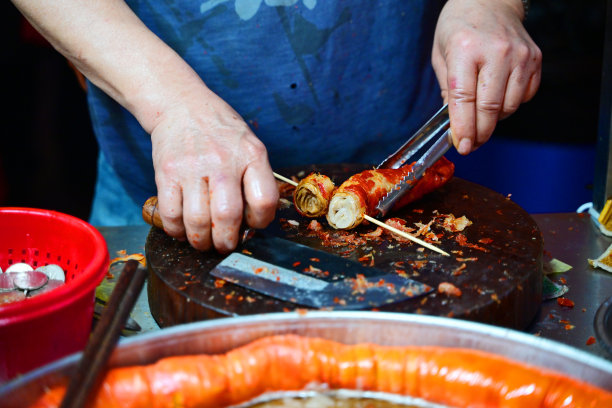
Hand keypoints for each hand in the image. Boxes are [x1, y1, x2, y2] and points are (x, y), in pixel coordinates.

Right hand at [150, 88, 277, 252]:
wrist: (181, 105)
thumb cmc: (220, 132)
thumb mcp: (250, 145)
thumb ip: (256, 179)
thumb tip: (254, 222)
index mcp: (251, 155)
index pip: (264, 201)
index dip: (260, 222)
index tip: (252, 226)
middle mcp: (223, 161)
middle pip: (227, 217)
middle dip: (226, 242)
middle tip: (224, 245)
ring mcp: (192, 167)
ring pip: (197, 221)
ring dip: (200, 241)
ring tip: (203, 241)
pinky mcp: (166, 172)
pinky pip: (170, 214)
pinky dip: (176, 230)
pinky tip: (182, 228)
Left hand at [432, 0, 541, 153]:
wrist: (490, 1)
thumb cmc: (459, 28)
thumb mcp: (440, 55)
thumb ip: (447, 90)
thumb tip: (454, 124)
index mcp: (465, 49)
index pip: (464, 99)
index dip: (463, 128)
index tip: (462, 146)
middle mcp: (497, 52)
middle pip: (490, 108)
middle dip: (479, 132)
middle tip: (470, 144)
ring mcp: (520, 55)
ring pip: (509, 107)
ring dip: (494, 120)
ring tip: (481, 115)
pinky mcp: (535, 59)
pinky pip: (525, 97)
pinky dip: (510, 105)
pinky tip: (498, 96)